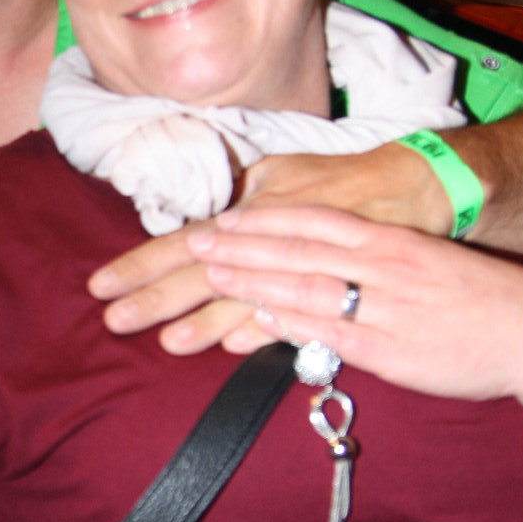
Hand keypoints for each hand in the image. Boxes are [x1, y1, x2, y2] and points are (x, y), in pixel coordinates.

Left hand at [86, 140, 453, 352]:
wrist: (421, 187)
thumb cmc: (343, 181)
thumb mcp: (284, 173)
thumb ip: (238, 195)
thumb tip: (196, 212)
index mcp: (255, 208)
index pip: (185, 238)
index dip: (143, 262)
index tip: (101, 281)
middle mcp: (272, 237)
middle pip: (205, 272)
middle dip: (158, 297)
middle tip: (113, 317)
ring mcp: (305, 267)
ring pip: (248, 298)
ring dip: (205, 321)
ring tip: (166, 341)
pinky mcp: (338, 295)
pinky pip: (298, 317)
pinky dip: (264, 331)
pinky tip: (233, 348)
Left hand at [185, 203, 522, 406]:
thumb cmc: (476, 297)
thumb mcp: (423, 259)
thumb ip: (373, 253)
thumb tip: (326, 253)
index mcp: (389, 241)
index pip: (312, 222)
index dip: (261, 220)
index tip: (220, 219)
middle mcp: (382, 266)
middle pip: (297, 250)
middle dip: (240, 247)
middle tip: (191, 242)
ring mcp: (384, 307)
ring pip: (306, 286)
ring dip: (252, 279)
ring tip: (207, 274)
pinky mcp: (391, 349)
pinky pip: (332, 332)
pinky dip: (292, 323)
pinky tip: (258, 318)